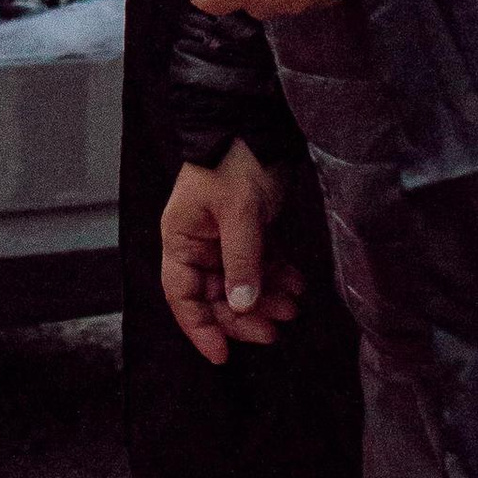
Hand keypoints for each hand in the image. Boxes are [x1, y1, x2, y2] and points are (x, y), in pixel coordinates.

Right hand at [160, 140, 305, 367]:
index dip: (200, 328)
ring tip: (293, 305)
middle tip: (276, 330)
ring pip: (241, 284)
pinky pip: (259, 265)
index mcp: (181, 238)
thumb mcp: (240, 212)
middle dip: (245, 315)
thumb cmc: (237, 160)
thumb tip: (242, 306)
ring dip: (266, 298)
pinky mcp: (250, 230)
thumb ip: (241, 261)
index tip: (222, 355)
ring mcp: (225, 238)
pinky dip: (276, 276)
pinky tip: (296, 282)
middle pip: (215, 295)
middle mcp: (199, 243)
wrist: (257, 122)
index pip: (182, 295)